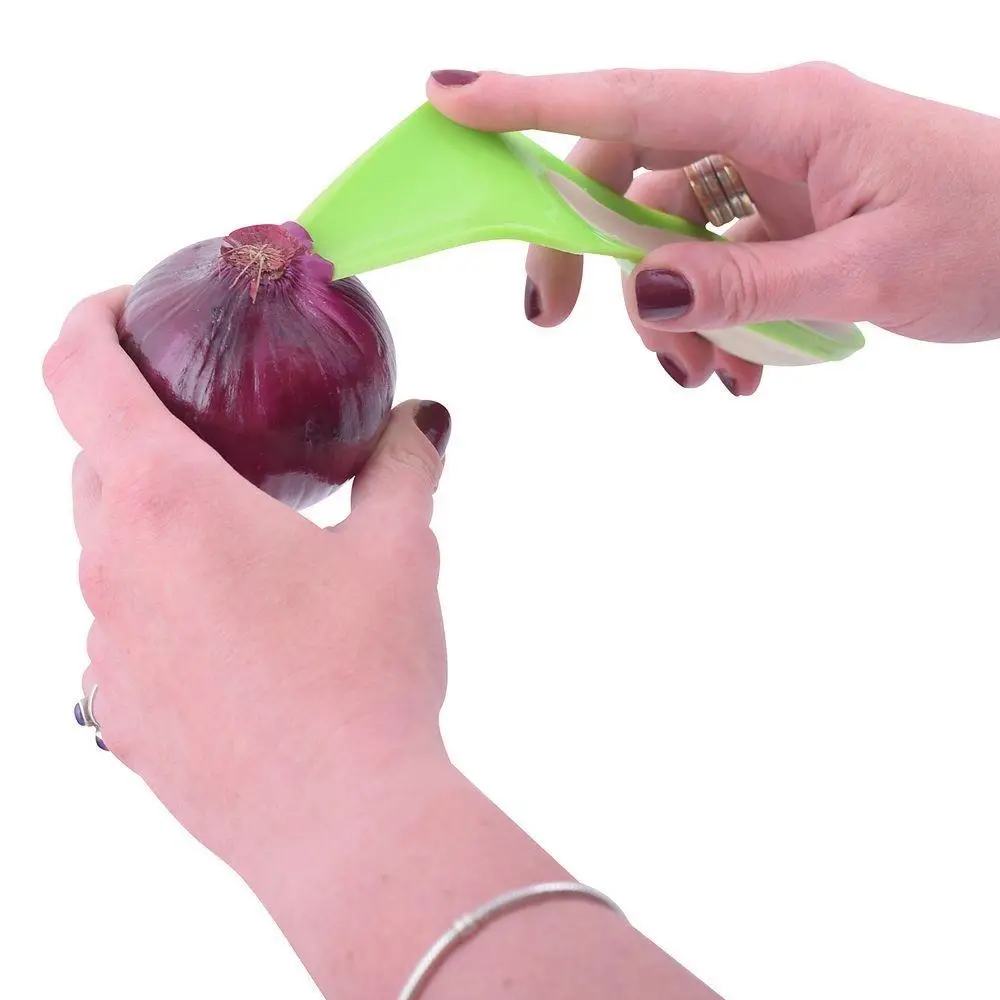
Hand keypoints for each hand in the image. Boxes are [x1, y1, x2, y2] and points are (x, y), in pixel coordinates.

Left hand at [43, 288, 451, 863]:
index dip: (91, 318)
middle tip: (220, 437)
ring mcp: (103, 647)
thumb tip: (422, 419)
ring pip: (106, 549)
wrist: (344, 823)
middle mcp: (111, 566)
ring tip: (242, 545)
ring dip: (157, 523)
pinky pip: (122, 627)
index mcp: (166, 502)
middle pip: (93, 461)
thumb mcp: (399, 549)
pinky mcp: (118, 710)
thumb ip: (404, 464)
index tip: (123, 305)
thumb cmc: (364, 676)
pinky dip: (162, 600)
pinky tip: (238, 633)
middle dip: (143, 431)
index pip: (78, 370)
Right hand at [428, 65, 999, 394]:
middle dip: (589, 251)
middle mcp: (769, 131)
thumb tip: (642, 290)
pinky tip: (741, 372)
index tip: (450, 96)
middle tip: (553, 320)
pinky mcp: (788, 217)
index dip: (535, 99)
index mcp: (788, 114)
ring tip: (707, 377)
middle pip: (629, 173)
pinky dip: (711, 320)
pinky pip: (715, 263)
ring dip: (667, 312)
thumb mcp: (869, 273)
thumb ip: (748, 284)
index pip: (637, 101)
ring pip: (669, 234)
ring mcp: (777, 175)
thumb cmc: (997, 236)